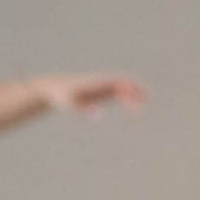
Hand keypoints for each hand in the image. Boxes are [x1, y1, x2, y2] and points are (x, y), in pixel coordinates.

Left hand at [28, 74, 145, 118]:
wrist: (53, 87)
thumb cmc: (61, 95)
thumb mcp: (70, 103)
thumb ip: (83, 109)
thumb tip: (98, 116)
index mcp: (98, 82)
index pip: (119, 83)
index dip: (129, 90)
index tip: (137, 101)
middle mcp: (102, 82)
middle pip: (124, 84)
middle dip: (135, 90)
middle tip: (146, 100)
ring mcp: (102, 86)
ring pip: (123, 88)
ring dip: (134, 95)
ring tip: (143, 108)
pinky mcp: (100, 92)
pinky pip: (118, 93)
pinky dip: (127, 98)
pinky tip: (133, 109)